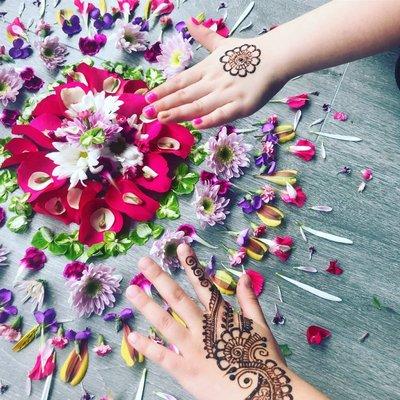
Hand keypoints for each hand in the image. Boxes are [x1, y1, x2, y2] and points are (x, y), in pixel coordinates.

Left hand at [126, 244, 327, 399]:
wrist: (264, 394)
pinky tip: (132, 335)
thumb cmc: (263, 358)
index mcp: (220, 315)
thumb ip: (249, 300)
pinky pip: (163, 356)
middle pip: (177, 297)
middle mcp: (202, 327)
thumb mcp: (260, 325)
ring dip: (147, 305)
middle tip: (143, 261)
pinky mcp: (186, 371)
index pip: (203, 283)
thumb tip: (244, 276)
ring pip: (165, 322)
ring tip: (131, 290)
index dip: (191, 264)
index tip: (180, 246)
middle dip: (159, 277)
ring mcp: (192, 348)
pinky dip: (147, 346)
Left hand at [142, 19, 287, 128]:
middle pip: (184, 94)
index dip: (163, 90)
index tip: (148, 97)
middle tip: (147, 113)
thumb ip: (204, 36)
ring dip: (179, 112)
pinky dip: (210, 119)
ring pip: (199, 105)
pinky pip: (224, 113)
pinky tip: (197, 125)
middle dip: (164, 104)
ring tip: (161, 118)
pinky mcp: (242, 105)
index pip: (180, 81)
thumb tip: (188, 20)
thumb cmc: (249, 52)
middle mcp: (213, 81)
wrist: (276, 56)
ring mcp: (227, 93)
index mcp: (207, 69)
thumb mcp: (223, 43)